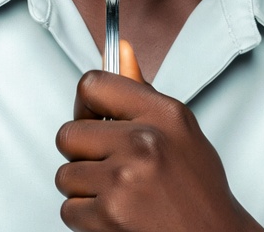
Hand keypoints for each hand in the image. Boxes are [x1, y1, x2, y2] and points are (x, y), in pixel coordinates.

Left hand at [55, 41, 263, 231]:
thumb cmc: (198, 189)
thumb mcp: (180, 130)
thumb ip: (143, 91)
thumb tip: (119, 47)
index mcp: (162, 114)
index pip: (93, 84)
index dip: (85, 105)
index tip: (93, 119)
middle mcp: (143, 141)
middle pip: (68, 133)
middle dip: (81, 153)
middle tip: (107, 164)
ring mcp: (125, 179)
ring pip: (65, 174)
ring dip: (84, 188)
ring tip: (116, 193)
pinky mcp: (111, 216)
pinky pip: (69, 209)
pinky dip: (85, 217)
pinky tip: (114, 215)